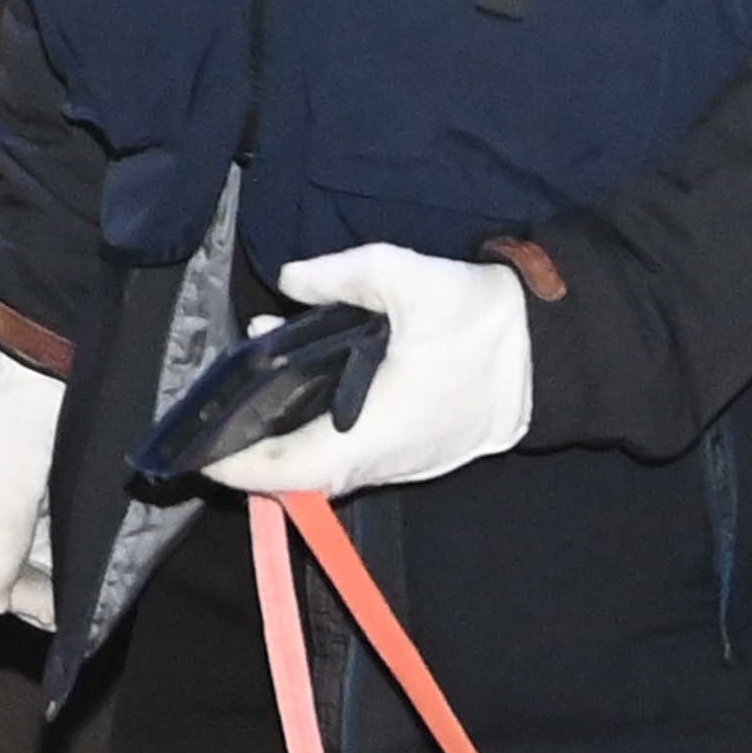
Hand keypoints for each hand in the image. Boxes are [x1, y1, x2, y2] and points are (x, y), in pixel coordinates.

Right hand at [0, 334, 64, 626]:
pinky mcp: (46, 474)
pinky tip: (84, 561)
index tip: (40, 612)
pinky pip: (47, 526)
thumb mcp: (10, 476)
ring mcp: (13, 484)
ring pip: (22, 547)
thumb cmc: (27, 409)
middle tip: (66, 612)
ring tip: (79, 594)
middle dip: (24, 590)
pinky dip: (61, 549)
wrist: (62, 343)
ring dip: (46, 574)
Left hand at [201, 248, 536, 501]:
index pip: (288, 472)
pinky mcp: (419, 452)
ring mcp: (405, 463)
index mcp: (372, 434)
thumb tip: (288, 281)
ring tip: (256, 384)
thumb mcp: (402, 276)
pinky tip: (306, 387)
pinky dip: (321, 433)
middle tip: (218, 411)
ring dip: (288, 436)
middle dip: (254, 448)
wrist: (552, 352)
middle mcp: (384, 461)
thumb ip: (335, 276)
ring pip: (330, 467)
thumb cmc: (478, 321)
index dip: (238, 467)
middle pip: (301, 476)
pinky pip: (356, 455)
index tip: (199, 451)